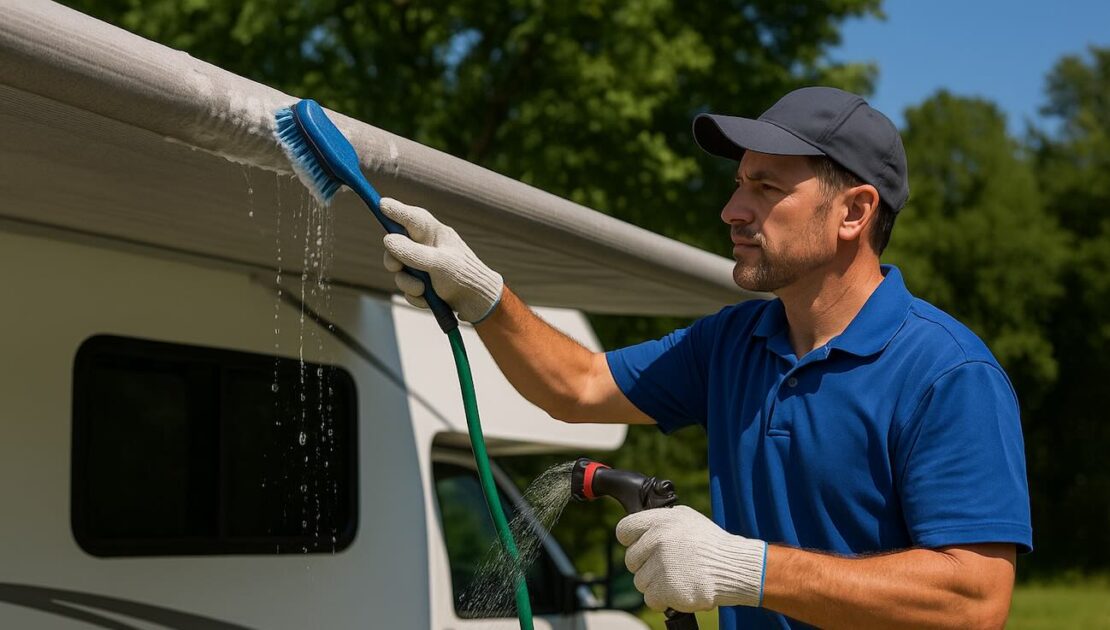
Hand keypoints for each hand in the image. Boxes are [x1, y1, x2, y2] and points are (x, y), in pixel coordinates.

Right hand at [380, 197, 503, 322]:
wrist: (478, 303)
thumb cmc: (464, 276)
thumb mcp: (438, 263)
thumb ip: (412, 252)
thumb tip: (388, 240)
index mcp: (433, 233)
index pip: (410, 216)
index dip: (394, 210)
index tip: (380, 204)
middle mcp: (426, 246)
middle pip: (395, 245)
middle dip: (393, 259)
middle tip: (395, 267)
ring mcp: (423, 265)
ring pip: (399, 271)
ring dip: (407, 283)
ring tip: (423, 289)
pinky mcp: (423, 283)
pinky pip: (407, 288)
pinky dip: (415, 295)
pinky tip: (428, 299)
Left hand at [616, 505, 766, 611]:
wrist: (734, 567)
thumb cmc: (712, 544)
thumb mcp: (687, 519)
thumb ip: (661, 522)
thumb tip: (640, 529)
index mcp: (660, 520)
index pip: (624, 530)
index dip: (631, 541)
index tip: (641, 548)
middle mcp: (658, 539)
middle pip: (631, 560)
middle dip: (646, 566)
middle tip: (668, 566)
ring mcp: (662, 564)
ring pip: (640, 581)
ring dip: (656, 584)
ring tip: (678, 578)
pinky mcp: (667, 588)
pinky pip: (650, 599)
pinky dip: (662, 600)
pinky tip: (679, 590)